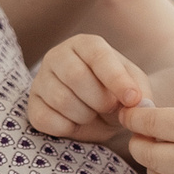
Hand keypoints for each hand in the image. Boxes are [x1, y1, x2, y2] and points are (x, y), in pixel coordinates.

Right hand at [27, 34, 151, 142]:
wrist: (100, 113)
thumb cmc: (118, 95)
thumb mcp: (136, 89)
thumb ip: (140, 93)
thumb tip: (137, 102)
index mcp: (86, 44)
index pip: (98, 56)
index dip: (116, 79)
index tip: (132, 100)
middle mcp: (59, 55)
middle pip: (76, 76)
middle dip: (100, 100)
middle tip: (112, 109)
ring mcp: (41, 79)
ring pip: (61, 99)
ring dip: (85, 116)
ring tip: (94, 114)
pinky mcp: (32, 104)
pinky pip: (46, 119)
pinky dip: (67, 128)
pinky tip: (76, 123)